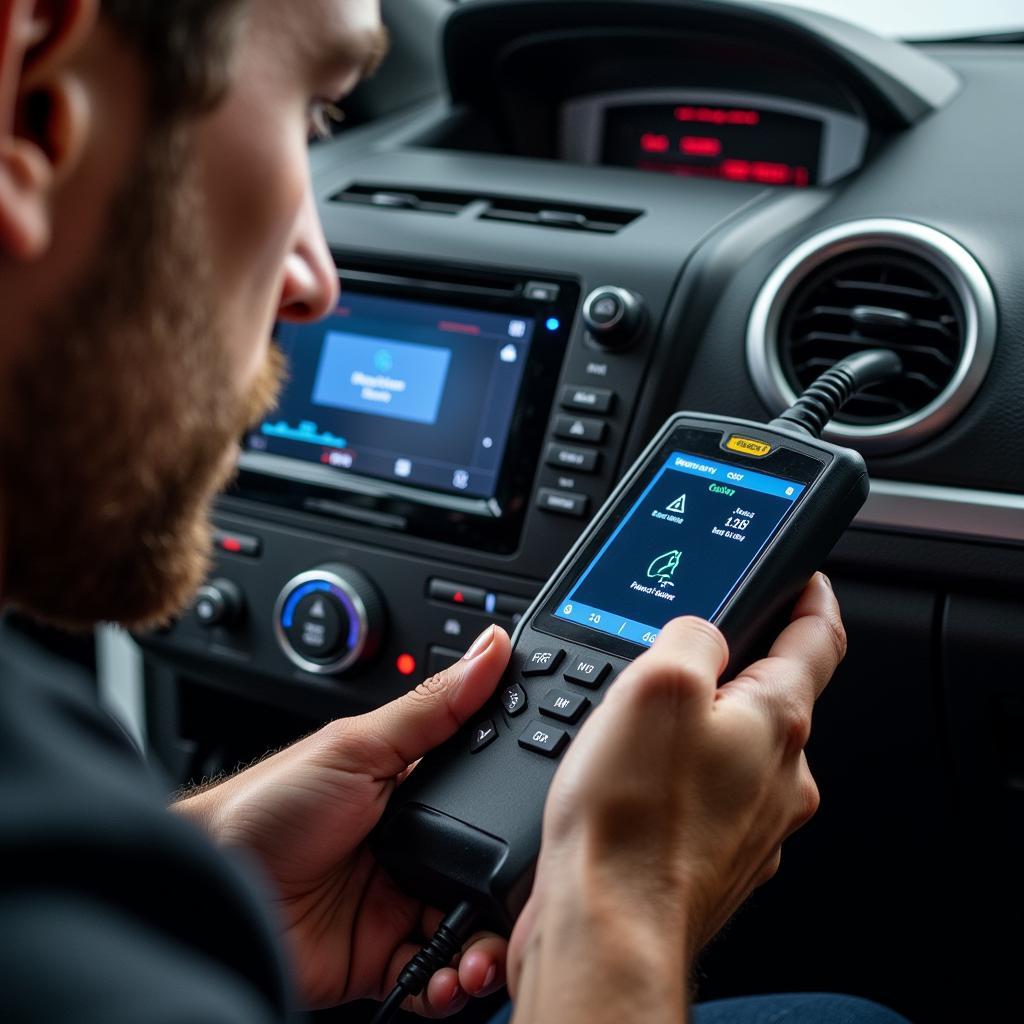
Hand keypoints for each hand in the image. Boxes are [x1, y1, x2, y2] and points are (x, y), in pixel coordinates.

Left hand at [174, 625, 511, 1014]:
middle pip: (492, 872)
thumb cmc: (267, 806)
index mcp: (416, 789)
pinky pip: (439, 978)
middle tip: (525, 905)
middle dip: (515, 895)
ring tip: (480, 957)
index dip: (523, 811)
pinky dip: (453, 987)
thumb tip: (490, 648)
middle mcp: (417, 845)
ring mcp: (401, 902)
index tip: (552, 825)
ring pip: (474, 930)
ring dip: (488, 950)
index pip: (491, 797)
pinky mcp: (384, 957)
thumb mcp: (358, 745)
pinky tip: (450, 978)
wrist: (211, 893)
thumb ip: (433, 706)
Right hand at [507, 575, 845, 1021]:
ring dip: (696, 728)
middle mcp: (778, 777)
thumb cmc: (631, 817)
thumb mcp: (657, 682)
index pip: (818, 639)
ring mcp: (750, 823)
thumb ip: (693, 636)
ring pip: (732, 750)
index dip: (812, 597)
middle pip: (771, 697)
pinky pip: (703, 796)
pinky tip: (632, 781)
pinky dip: (676, 778)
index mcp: (777, 722)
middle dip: (731, 670)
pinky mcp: (713, 857)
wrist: (607, 928)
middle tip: (675, 658)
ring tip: (636, 727)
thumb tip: (701, 632)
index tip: (806, 580)